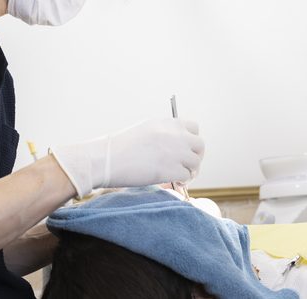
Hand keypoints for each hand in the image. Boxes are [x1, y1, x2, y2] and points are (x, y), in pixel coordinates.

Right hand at [51, 118, 203, 198]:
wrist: (106, 158)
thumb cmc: (119, 148)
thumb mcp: (145, 131)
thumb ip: (163, 134)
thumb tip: (177, 149)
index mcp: (165, 123)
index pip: (194, 127)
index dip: (192, 140)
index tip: (186, 150)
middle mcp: (173, 134)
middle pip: (200, 145)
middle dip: (196, 157)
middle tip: (187, 166)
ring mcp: (173, 151)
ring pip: (196, 163)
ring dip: (191, 172)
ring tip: (181, 178)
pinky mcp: (170, 168)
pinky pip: (186, 176)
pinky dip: (182, 181)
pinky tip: (174, 183)